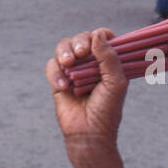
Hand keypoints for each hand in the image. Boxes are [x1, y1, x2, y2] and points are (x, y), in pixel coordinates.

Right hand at [46, 29, 128, 154]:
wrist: (89, 133)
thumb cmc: (107, 109)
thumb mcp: (116, 82)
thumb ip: (109, 57)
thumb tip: (97, 34)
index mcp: (108, 61)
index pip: (103, 38)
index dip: (100, 35)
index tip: (98, 39)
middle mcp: (90, 63)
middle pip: (81, 38)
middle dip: (79, 41)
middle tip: (81, 53)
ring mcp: (73, 70)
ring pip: (63, 47)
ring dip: (65, 52)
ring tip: (69, 64)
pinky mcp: (58, 79)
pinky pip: (52, 65)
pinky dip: (56, 73)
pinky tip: (64, 86)